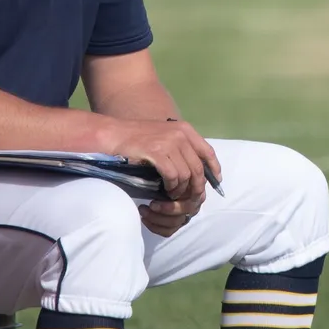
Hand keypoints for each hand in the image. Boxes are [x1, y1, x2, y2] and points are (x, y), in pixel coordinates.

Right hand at [97, 117, 220, 230]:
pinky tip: (164, 191)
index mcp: (184, 129)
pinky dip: (170, 187)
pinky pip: (173, 176)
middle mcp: (180, 134)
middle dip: (195, 187)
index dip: (213, 169)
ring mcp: (168, 143)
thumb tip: (196, 169)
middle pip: (198, 168)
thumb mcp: (164, 137)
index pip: (207, 152)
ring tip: (171, 194)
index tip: (215, 182)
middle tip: (189, 198)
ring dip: (180, 190)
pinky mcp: (157, 153)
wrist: (113, 136)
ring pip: (186, 175)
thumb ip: (180, 148)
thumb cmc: (137, 139)